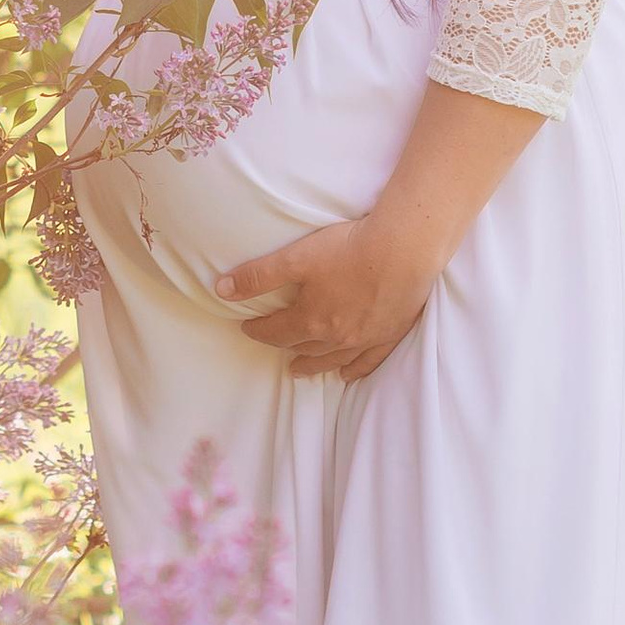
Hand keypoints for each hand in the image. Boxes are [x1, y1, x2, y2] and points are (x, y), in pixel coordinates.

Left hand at [214, 207, 440, 380]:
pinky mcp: (390, 334)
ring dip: (313, 365)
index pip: (276, 331)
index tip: (247, 328)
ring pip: (332, 359)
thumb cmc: (348, 250)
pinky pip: (368, 362)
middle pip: (303, 348)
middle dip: (285, 347)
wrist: (403, 250)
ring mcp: (365, 339)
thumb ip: (257, 276)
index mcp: (311, 320)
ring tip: (300, 370)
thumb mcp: (295, 258)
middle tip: (274, 348)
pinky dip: (354, 370)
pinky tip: (346, 374)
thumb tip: (221, 290)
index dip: (258, 330)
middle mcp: (336, 337)